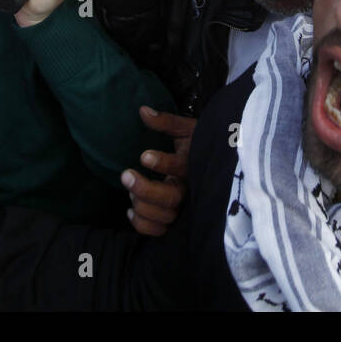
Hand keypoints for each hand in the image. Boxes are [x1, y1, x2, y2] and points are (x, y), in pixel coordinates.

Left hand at [122, 107, 195, 236]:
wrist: (215, 163)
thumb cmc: (197, 144)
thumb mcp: (186, 129)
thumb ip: (166, 122)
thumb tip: (142, 111)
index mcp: (194, 164)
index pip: (181, 167)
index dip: (163, 164)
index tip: (144, 156)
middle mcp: (191, 189)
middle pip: (171, 198)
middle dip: (145, 189)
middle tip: (125, 174)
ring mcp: (184, 207)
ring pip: (165, 217)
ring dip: (143, 206)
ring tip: (129, 191)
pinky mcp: (176, 219)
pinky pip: (160, 231)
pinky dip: (144, 225)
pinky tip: (130, 210)